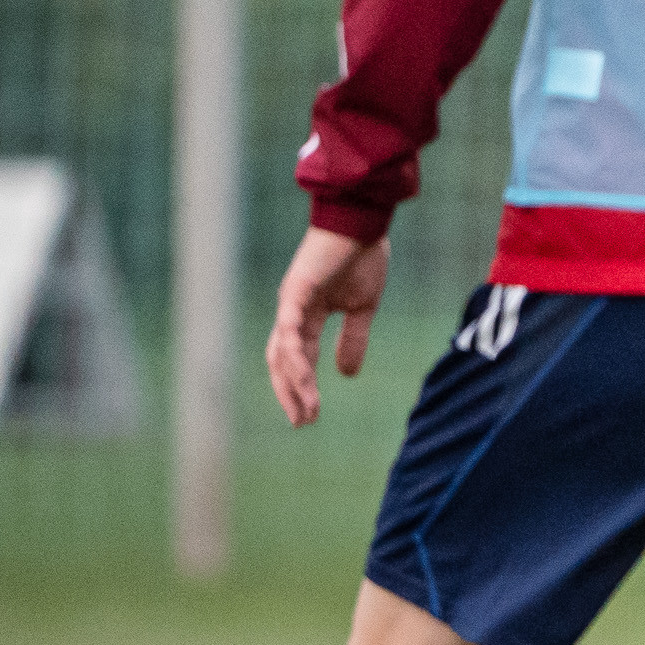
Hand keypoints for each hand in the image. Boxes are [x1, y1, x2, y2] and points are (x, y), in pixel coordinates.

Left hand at [266, 227, 387, 427]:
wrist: (362, 222)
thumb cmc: (362, 256)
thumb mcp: (362, 308)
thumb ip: (354, 339)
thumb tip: (347, 375)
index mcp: (307, 315)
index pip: (299, 358)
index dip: (303, 386)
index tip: (312, 415)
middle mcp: (292, 312)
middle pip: (282, 362)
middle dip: (290, 393)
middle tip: (302, 422)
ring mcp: (290, 303)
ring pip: (282, 353)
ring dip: (292, 384)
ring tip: (305, 410)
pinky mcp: (295, 293)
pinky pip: (290, 332)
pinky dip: (294, 358)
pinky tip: (302, 379)